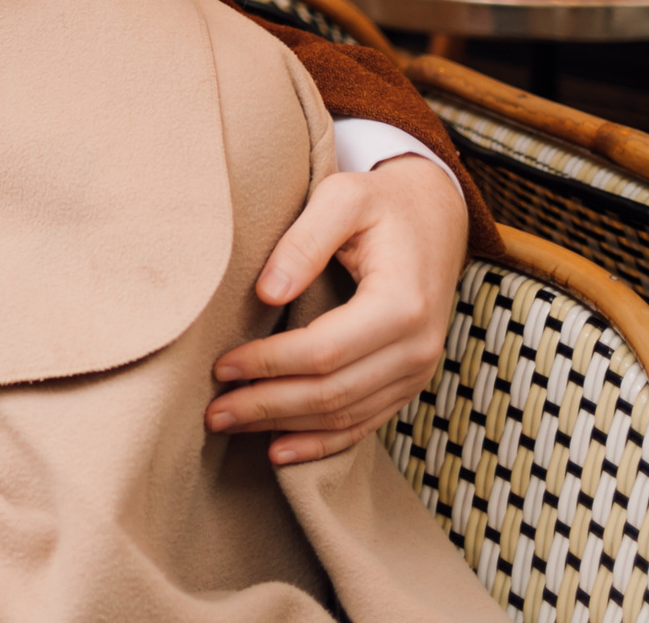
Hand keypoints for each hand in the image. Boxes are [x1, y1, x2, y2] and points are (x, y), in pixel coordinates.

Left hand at [206, 154, 468, 463]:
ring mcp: (418, 370)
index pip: (322, 351)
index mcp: (401, 303)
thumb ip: (303, 240)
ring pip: (345, 415)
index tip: (220, 364)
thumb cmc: (381, 205)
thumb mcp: (342, 198)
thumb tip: (266, 292)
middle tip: (212, 411)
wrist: (435, 217)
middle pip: (332, 393)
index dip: (267, 363)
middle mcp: (418, 347)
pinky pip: (366, 423)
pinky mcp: (410, 381)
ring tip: (231, 423)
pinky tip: (280, 450)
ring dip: (285, 427)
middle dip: (266, 406)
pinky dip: (322, 441)